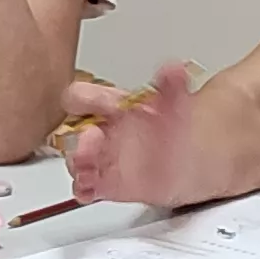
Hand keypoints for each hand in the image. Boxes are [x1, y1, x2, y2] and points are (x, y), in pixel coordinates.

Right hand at [61, 64, 201, 206]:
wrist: (186, 161)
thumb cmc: (170, 129)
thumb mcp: (174, 104)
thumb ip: (171, 86)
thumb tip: (174, 68)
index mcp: (108, 107)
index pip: (81, 96)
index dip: (86, 98)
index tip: (101, 104)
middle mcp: (99, 132)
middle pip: (73, 131)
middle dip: (79, 137)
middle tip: (92, 138)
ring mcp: (100, 158)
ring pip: (74, 160)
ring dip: (79, 164)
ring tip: (89, 169)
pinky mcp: (105, 184)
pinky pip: (84, 188)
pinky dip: (83, 189)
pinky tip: (90, 190)